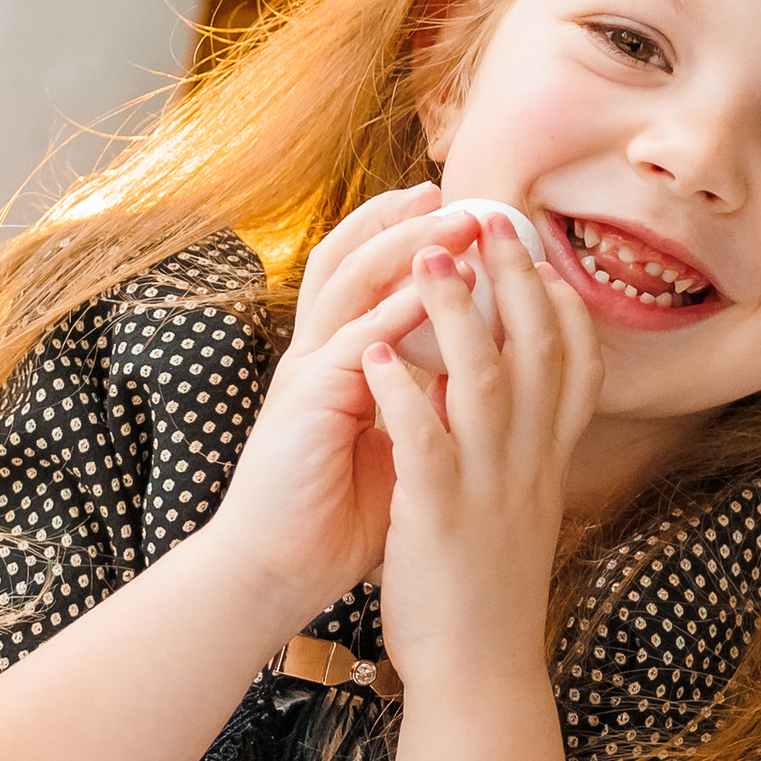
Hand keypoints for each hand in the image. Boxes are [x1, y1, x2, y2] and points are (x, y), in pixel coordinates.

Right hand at [204, 185, 489, 631]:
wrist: (278, 570)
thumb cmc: (337, 515)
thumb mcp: (393, 443)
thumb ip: (426, 402)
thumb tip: (482, 377)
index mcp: (334, 361)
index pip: (362, 277)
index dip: (403, 237)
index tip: (456, 213)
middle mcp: (315, 354)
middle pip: (350, 258)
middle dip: (400, 219)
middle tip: (453, 190)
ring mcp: (307, 371)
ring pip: (351, 282)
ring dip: (406, 245)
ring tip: (457, 219)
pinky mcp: (307, 399)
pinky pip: (354, 338)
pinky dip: (395, 308)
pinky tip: (436, 286)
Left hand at [363, 210, 601, 695]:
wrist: (480, 676)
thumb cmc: (487, 590)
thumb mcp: (520, 509)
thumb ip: (524, 452)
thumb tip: (522, 402)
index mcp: (548, 461)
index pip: (575, 362)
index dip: (560, 300)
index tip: (542, 251)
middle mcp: (531, 465)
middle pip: (536, 349)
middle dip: (516, 277)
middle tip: (493, 216)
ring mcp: (489, 489)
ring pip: (485, 381)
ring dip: (457, 312)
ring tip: (433, 256)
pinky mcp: (442, 519)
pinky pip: (426, 444)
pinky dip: (402, 393)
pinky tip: (375, 353)